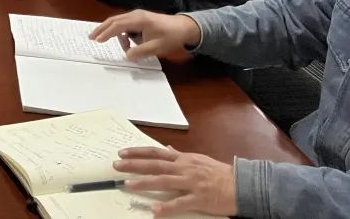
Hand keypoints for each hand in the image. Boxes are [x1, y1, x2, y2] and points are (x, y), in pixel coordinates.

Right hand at [89, 10, 201, 60]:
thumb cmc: (172, 37)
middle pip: (114, 20)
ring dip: (116, 34)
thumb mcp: (157, 47)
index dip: (106, 33)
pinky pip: (126, 25)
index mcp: (139, 20)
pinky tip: (130, 43)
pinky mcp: (141, 19)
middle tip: (91, 38)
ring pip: (119, 22)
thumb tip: (126, 56)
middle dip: (102, 29)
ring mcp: (138, 15)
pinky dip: (123, 33)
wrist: (186, 28)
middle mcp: (135, 15)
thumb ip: (140, 52)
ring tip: (126, 48)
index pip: (117, 25)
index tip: (96, 40)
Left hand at [114, 146, 236, 216]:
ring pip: (163, 181)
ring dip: (144, 183)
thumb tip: (168, 148)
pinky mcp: (199, 199)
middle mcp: (184, 168)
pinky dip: (167, 207)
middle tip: (116, 166)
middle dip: (134, 165)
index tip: (122, 153)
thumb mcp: (198, 159)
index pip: (156, 153)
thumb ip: (181, 156)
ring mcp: (191, 183)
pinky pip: (181, 203)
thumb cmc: (219, 173)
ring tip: (128, 184)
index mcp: (183, 159)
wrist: (242, 185)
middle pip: (155, 165)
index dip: (138, 152)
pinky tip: (155, 211)